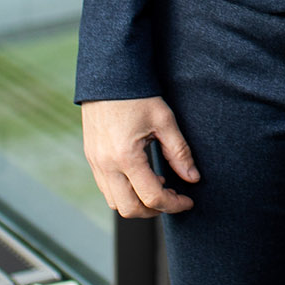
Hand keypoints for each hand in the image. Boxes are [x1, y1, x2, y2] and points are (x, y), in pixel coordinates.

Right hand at [81, 96, 199, 216]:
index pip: (152, 197)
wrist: (108, 75)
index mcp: (126, 157)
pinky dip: (124, 191)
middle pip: (129, 209)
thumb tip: (193, 178)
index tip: (188, 201)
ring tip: (159, 184)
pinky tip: (141, 176)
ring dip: (137, 202)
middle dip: (154, 210)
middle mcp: (106, 165)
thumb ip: (180, 152)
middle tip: (173, 199)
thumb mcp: (164, 120)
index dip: (174, 204)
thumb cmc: (138, 95)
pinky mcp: (91, 157)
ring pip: (114, 203)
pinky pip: (106, 188)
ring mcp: (95, 163)